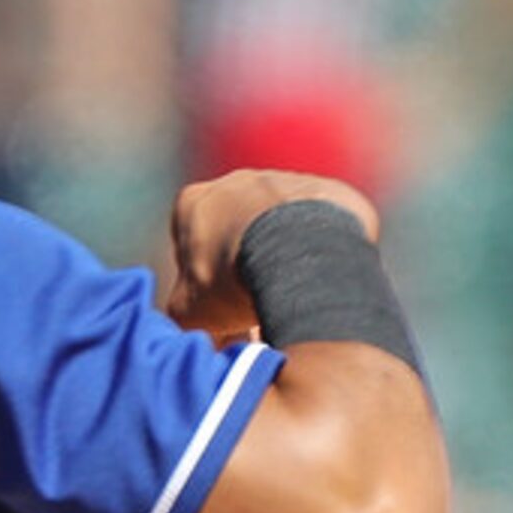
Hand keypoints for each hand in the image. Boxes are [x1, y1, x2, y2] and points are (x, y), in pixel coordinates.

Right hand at [163, 170, 379, 344]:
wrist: (298, 256)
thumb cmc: (233, 281)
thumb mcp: (190, 312)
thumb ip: (184, 314)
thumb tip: (199, 331)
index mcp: (192, 203)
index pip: (191, 242)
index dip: (204, 279)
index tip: (221, 307)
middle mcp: (236, 182)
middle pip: (237, 230)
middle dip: (245, 263)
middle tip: (258, 306)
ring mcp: (285, 181)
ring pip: (281, 226)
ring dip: (284, 256)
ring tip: (295, 297)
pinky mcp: (328, 191)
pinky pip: (322, 225)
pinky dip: (320, 248)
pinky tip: (322, 279)